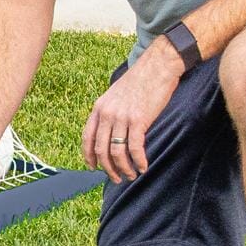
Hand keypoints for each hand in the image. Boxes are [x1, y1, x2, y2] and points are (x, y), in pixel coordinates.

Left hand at [81, 41, 182, 181]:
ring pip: (116, 152)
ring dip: (123, 168)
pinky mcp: (139, 120)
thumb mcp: (115, 95)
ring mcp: (121, 117)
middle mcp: (106, 114)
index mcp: (99, 108)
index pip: (87, 137)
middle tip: (116, 178)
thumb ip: (110, 112)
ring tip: (131, 175)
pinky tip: (143, 167)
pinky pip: (134, 148)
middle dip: (107, 168)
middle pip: (100, 149)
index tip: (93, 167)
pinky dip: (138, 161)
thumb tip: (110, 130)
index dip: (88, 155)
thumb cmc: (140, 81)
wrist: (158, 67)